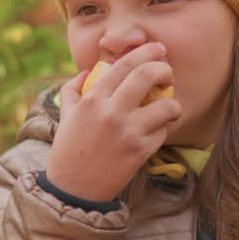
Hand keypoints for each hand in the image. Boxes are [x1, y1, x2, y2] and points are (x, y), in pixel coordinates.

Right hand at [46, 43, 181, 202]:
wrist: (73, 189)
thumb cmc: (69, 149)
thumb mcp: (66, 115)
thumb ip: (73, 88)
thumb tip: (88, 70)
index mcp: (93, 99)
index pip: (124, 65)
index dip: (146, 52)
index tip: (158, 50)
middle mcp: (111, 112)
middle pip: (147, 75)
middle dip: (164, 68)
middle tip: (167, 71)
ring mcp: (128, 132)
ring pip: (166, 106)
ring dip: (173, 103)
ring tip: (169, 107)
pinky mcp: (140, 152)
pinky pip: (164, 132)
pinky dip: (165, 128)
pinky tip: (159, 129)